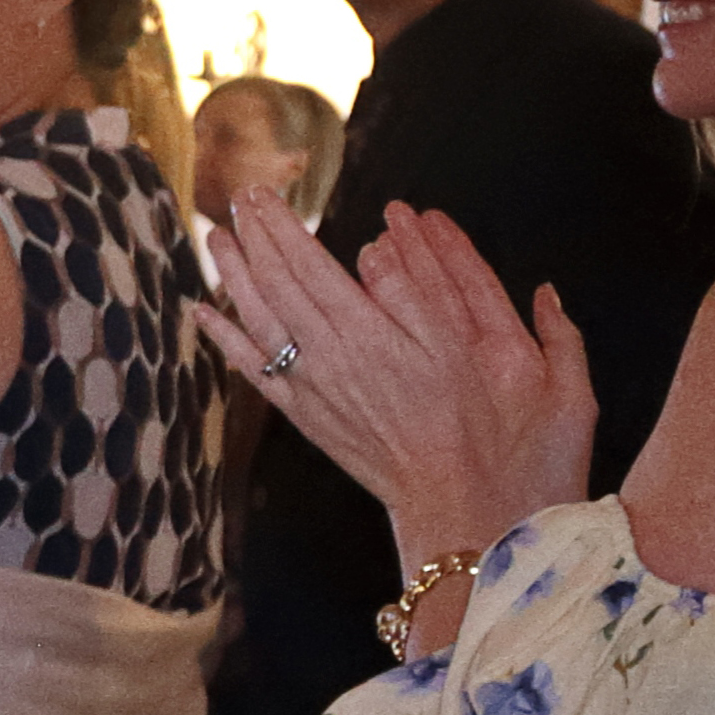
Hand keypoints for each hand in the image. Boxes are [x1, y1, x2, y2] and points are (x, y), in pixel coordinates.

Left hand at [196, 193, 588, 569]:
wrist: (468, 518)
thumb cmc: (510, 445)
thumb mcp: (507, 356)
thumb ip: (462, 294)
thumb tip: (396, 245)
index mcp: (389, 334)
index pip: (320, 263)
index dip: (291, 227)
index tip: (277, 196)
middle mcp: (343, 356)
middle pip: (284, 281)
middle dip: (259, 235)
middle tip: (243, 198)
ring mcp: (320, 388)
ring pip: (263, 317)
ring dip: (237, 273)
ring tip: (218, 236)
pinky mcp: (310, 418)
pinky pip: (257, 368)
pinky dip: (227, 337)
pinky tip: (204, 312)